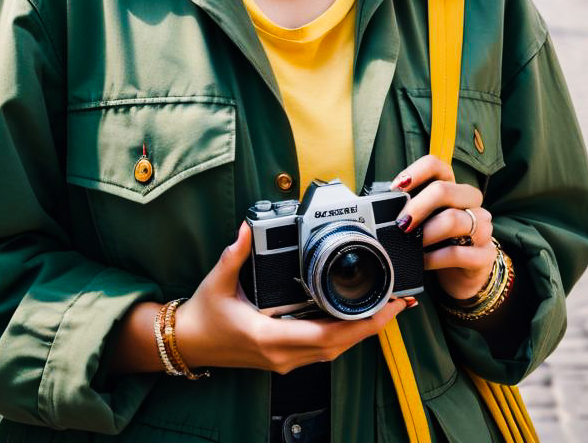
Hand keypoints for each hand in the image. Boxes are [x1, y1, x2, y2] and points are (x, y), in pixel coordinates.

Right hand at [175, 222, 412, 374]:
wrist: (189, 343)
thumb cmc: (204, 315)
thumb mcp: (218, 281)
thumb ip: (235, 254)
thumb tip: (250, 228)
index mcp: (269, 337)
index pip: (324, 336)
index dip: (359, 323)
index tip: (383, 306)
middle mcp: (282, 354)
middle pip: (338, 346)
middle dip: (372, 325)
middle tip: (398, 302)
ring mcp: (284, 360)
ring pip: (334, 351)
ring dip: (362, 332)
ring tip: (386, 308)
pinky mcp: (284, 357)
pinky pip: (323, 350)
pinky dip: (345, 335)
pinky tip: (357, 319)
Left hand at [392, 156, 495, 301]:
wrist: (461, 276)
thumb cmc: (437, 242)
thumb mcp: (424, 222)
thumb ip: (408, 209)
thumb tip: (379, 204)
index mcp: (451, 188)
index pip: (436, 166)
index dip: (415, 172)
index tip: (397, 188)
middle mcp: (470, 202)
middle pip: (445, 189)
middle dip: (418, 206)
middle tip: (401, 223)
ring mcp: (482, 227)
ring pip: (454, 219)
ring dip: (427, 233)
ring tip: (412, 245)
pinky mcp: (484, 254)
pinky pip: (457, 252)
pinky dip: (434, 258)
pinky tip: (423, 262)